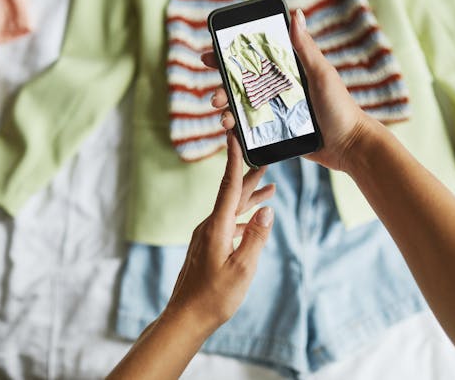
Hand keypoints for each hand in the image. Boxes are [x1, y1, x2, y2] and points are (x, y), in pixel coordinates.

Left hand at [164, 132, 275, 333]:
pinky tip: (254, 224)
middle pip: (232, 195)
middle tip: (265, 162)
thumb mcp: (243, 269)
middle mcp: (209, 227)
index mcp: (216, 227)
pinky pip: (227, 224)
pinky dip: (243, 218)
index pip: (229, 186)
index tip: (234, 136)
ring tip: (269, 190)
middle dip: (249, 178)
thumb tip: (268, 210)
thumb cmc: (214, 297)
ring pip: (231, 210)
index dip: (234, 160)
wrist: (185, 318)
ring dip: (249, 199)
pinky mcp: (206, 247)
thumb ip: (256, 237)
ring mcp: (206, 237)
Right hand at [201, 9, 374, 171]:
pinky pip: (250, 128)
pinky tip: (230, 130)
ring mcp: (275, 110)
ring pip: (241, 105)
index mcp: (287, 70)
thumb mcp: (321, 74)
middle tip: (215, 95)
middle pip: (241, 82)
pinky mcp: (275, 131)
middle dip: (222, 86)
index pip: (254, 57)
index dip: (230, 54)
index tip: (211, 54)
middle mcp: (278, 88)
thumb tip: (296, 13)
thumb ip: (305, 47)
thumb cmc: (339, 106)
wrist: (348, 145)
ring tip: (223, 115)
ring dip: (226, 109)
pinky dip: (237, 128)